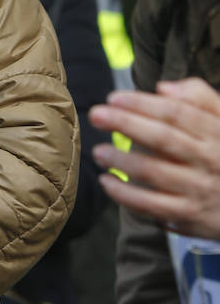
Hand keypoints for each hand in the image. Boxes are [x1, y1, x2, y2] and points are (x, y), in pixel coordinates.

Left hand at [89, 79, 219, 237]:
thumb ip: (201, 98)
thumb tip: (164, 88)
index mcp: (217, 134)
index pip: (177, 113)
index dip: (142, 103)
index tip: (113, 98)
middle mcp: (210, 160)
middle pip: (163, 138)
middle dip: (126, 123)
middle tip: (96, 115)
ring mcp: (200, 189)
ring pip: (155, 172)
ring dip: (121, 161)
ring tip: (98, 151)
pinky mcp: (190, 216)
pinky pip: (153, 206)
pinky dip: (125, 195)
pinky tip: (107, 182)